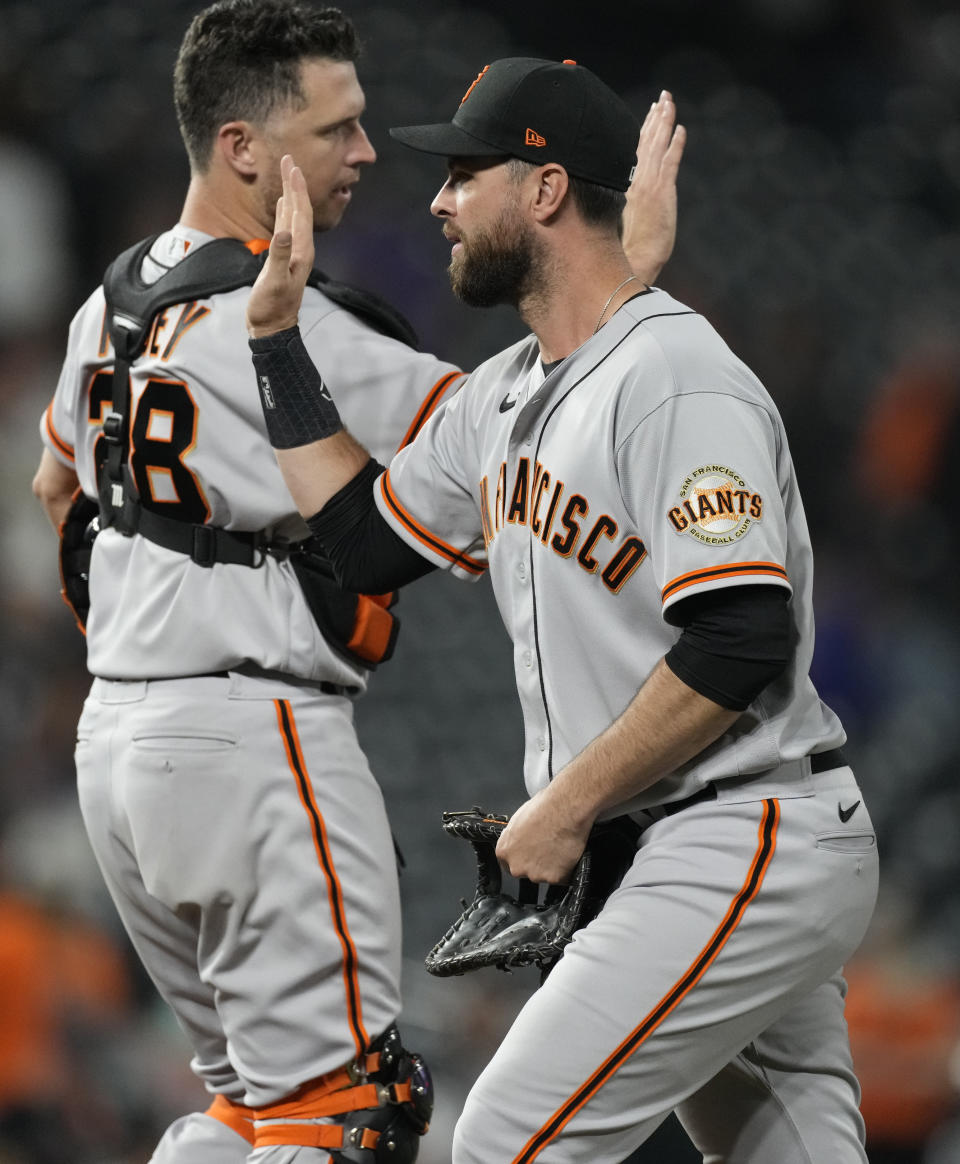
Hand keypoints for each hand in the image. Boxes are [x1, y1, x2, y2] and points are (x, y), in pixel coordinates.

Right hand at [246, 154, 315, 337]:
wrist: (273, 327)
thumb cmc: (271, 307)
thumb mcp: (274, 281)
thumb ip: (279, 256)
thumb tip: (284, 231)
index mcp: (301, 251)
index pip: (301, 213)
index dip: (297, 189)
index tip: (292, 166)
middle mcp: (300, 249)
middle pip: (300, 209)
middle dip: (295, 184)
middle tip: (289, 160)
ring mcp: (293, 253)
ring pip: (294, 216)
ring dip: (291, 194)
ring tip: (287, 174)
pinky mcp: (284, 257)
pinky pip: (287, 228)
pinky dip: (285, 212)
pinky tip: (284, 204)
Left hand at [494, 789, 591, 884]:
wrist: (566, 810)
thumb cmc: (545, 808)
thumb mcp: (519, 819)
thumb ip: (515, 837)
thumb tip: (519, 840)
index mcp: (505, 851)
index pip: (507, 864)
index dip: (521, 858)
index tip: (530, 854)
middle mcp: (517, 866)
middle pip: (525, 871)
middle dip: (536, 863)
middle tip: (548, 848)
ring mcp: (536, 875)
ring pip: (544, 875)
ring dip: (551, 866)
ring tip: (559, 846)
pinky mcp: (555, 878)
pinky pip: (562, 877)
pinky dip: (566, 869)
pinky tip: (567, 853)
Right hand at [622, 90, 685, 285]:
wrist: (632, 259)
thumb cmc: (627, 248)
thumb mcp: (623, 220)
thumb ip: (627, 203)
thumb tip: (628, 200)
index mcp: (627, 184)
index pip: (637, 151)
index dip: (644, 129)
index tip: (650, 113)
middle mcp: (637, 179)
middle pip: (646, 141)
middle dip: (655, 118)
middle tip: (662, 98)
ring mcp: (649, 184)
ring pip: (657, 146)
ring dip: (664, 123)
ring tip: (669, 104)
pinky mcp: (661, 192)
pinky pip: (670, 162)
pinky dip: (675, 145)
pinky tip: (680, 130)